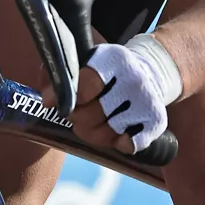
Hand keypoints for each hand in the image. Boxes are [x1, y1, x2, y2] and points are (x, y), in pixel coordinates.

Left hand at [46, 36, 181, 153]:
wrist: (151, 70)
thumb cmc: (108, 70)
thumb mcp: (86, 60)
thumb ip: (59, 74)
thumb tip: (48, 99)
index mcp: (113, 59)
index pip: (85, 85)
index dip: (66, 99)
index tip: (54, 103)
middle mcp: (133, 79)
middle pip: (91, 115)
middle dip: (77, 118)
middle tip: (77, 113)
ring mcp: (146, 100)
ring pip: (106, 134)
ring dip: (94, 133)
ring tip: (94, 122)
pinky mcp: (156, 120)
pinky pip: (127, 145)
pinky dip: (117, 143)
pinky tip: (116, 130)